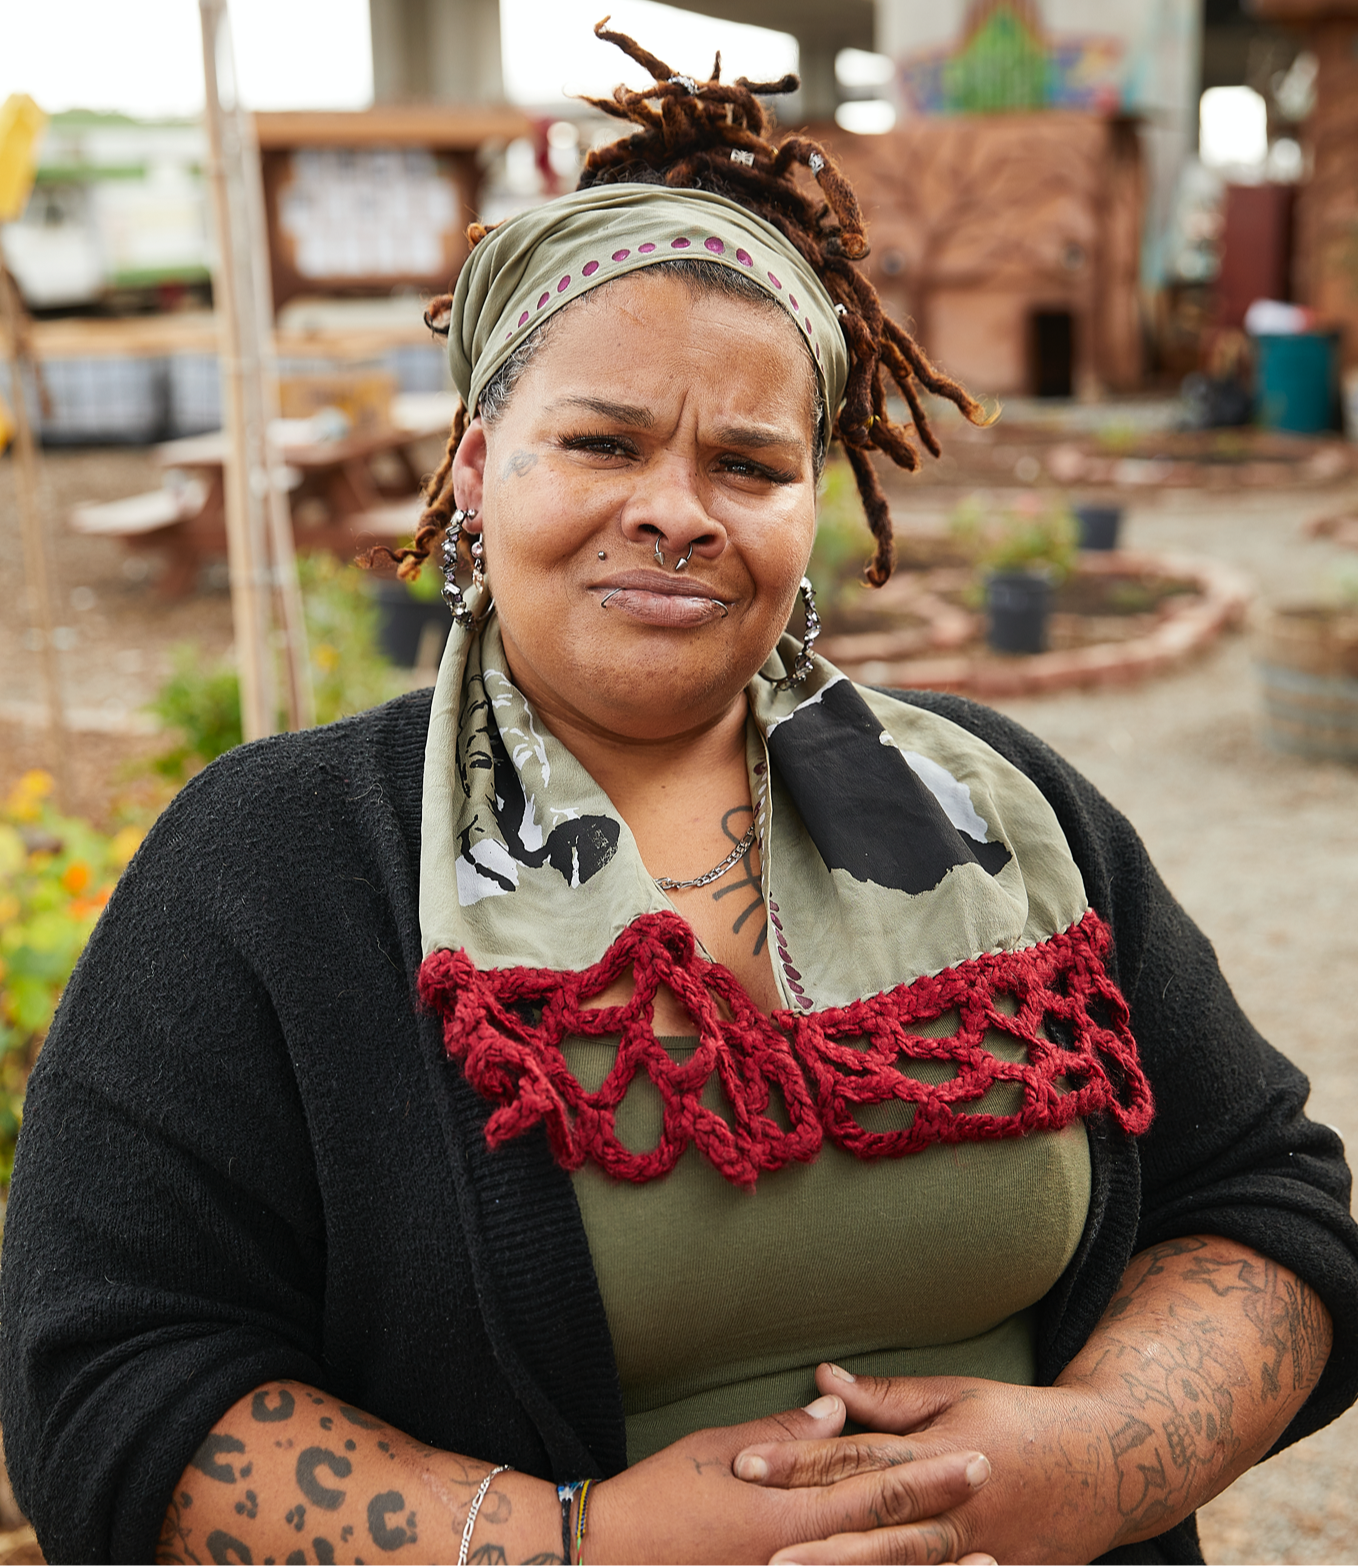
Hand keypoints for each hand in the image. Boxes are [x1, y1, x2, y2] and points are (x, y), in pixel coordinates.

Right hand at [587, 1394, 993, 1565]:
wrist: (611, 1559)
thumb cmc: (660, 1498)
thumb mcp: (719, 1450)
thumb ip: (787, 1434)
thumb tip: (836, 1409)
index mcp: (791, 1508)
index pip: (879, 1488)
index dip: (932, 1474)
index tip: (978, 1457)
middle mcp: (799, 1555)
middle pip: (892, 1541)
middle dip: (947, 1519)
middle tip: (994, 1499)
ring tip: (988, 1562)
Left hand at [733, 1365, 1122, 1565]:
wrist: (1107, 1466)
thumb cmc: (1018, 1421)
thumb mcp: (954, 1395)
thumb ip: (886, 1398)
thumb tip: (821, 1378)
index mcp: (939, 1451)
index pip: (855, 1457)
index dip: (798, 1461)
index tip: (745, 1464)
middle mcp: (957, 1506)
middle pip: (874, 1524)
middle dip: (814, 1538)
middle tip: (759, 1549)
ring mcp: (980, 1551)